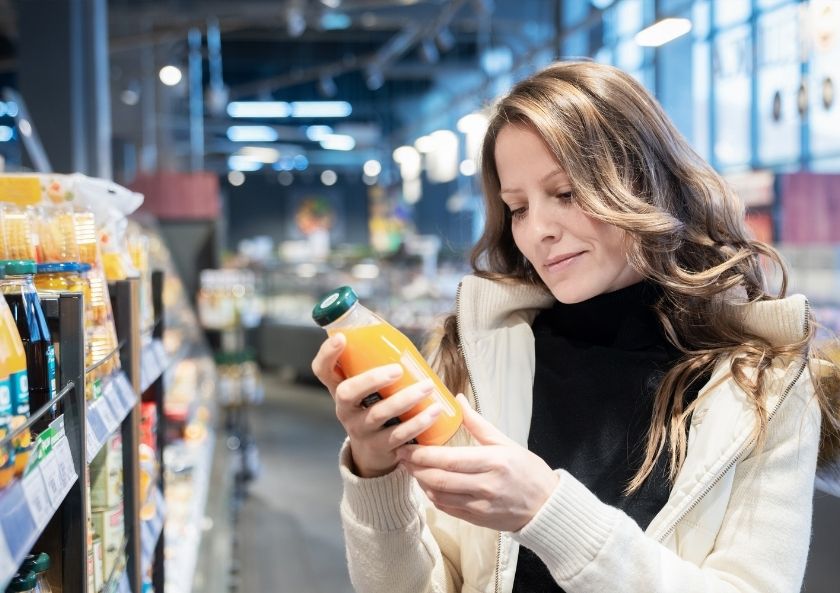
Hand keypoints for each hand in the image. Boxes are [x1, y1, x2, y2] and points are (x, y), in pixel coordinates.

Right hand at [311, 333, 443, 477]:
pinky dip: (418, 423)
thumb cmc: (374, 406)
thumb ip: (374, 365)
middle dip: (371, 379)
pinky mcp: (379, 447)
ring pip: (378, 414)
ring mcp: (360, 430)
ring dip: (405, 399)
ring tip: (428, 386)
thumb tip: (399, 336)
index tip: (341, 338)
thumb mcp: (366, 388)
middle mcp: (344, 409)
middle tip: (398, 369)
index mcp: (339, 388)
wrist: (373, 453)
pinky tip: (434, 412)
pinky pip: (398, 435)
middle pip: (347, 393)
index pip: (322, 370)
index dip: (327, 354)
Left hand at [397, 395, 558, 531]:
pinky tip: (426, 484)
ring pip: (439, 495)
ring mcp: (480, 505)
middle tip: (400, 455)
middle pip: (438, 479)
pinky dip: (432, 496)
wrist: (547, 507)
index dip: (423, 454)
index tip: (406, 445)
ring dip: (420, 481)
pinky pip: (447, 508)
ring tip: (410, 467)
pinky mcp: (477, 519)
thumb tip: (457, 399)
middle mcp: (485, 485)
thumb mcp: (506, 442)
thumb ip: (477, 423)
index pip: (449, 460)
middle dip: (414, 467)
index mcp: (493, 462)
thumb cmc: (528, 471)